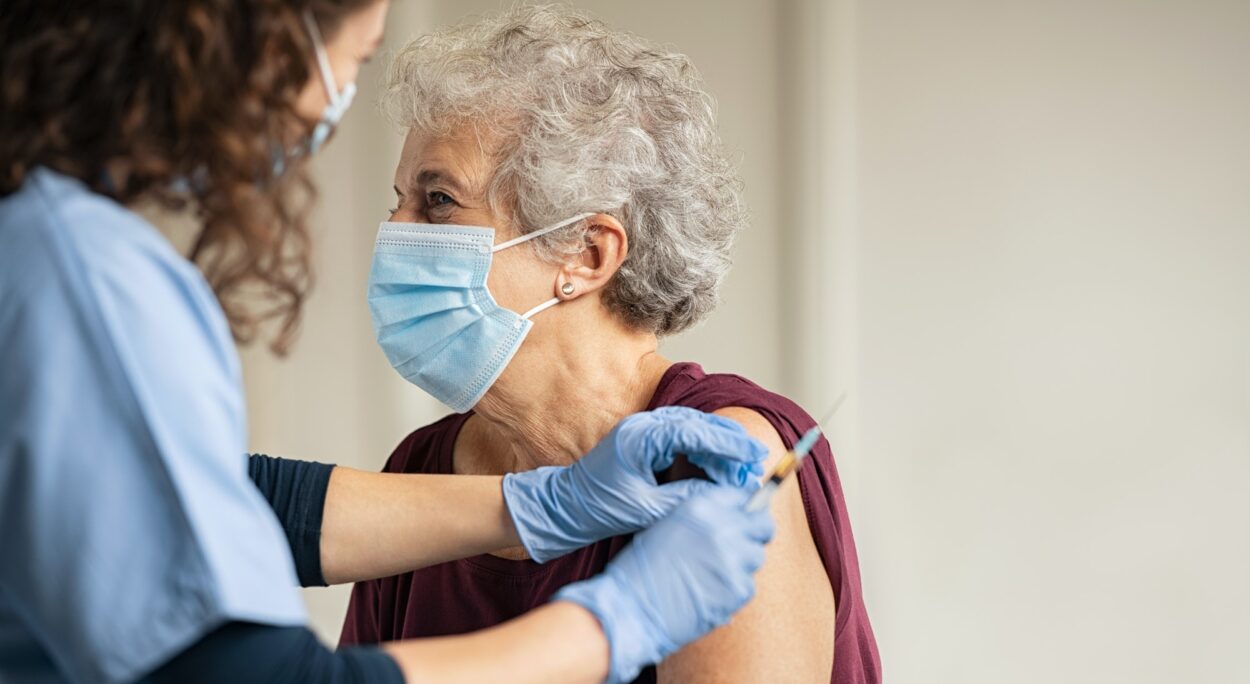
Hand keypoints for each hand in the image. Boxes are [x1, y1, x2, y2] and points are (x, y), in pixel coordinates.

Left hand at [502, 406, 767, 562]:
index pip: (694, 432)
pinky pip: (681, 437)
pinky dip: (703, 449)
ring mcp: (642, 430)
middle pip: (697, 424)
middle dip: (729, 443)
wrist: (565, 507)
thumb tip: (723, 494)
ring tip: (743, 466)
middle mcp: (642, 426)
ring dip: (718, 446)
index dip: (728, 444)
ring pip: (692, 429)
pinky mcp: (643, 440)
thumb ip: (685, 498)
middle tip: (756, 461)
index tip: (753, 455)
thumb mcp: (647, 509)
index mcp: (640, 438)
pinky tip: (718, 466)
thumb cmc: (598, 508)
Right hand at [554, 486, 774, 682]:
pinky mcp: (738, 589)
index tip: (745, 517)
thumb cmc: (641, 569)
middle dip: (755, 533)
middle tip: (742, 545)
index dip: (745, 508)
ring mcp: (733, 559)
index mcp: (701, 507)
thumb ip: (702, 517)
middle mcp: (722, 528)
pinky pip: (748, 585)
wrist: (631, 607)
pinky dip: (733, 590)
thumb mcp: (667, 525)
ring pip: (756, 556)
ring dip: (741, 564)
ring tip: (713, 574)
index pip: (743, 496)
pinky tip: (709, 593)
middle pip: (763, 524)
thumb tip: (734, 517)